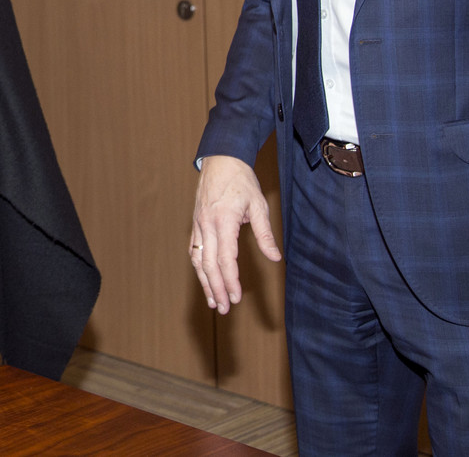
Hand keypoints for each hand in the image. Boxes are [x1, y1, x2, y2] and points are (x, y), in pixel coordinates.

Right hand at [190, 155, 280, 313]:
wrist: (220, 159)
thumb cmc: (241, 181)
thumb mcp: (258, 205)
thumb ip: (264, 233)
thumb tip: (274, 257)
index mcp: (223, 221)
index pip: (226, 259)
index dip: (230, 281)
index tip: (236, 298)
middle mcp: (207, 225)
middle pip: (209, 264)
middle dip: (216, 288)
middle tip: (224, 308)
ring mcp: (198, 224)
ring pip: (198, 259)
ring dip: (204, 282)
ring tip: (213, 301)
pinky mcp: (196, 223)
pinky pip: (194, 249)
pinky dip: (199, 267)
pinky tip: (204, 278)